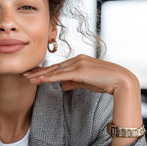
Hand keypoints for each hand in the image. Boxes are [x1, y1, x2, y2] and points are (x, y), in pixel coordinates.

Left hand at [24, 54, 142, 145]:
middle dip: (38, 71)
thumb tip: (62, 85)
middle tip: (25, 74)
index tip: (34, 73)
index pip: (58, 67)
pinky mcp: (80, 71)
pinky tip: (39, 80)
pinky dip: (49, 78)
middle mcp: (77, 59)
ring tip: (28, 78)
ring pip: (55, 71)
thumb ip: (74, 82)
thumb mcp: (86, 82)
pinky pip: (60, 76)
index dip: (45, 70)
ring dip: (40, 75)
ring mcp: (78, 64)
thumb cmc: (106, 82)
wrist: (121, 81)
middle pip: (53, 67)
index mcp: (78, 60)